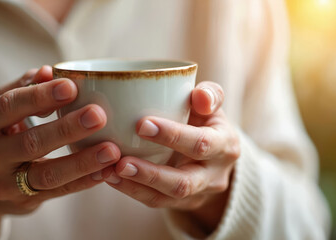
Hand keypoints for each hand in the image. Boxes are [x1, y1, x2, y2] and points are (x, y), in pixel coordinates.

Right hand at [0, 66, 119, 238]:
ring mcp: (3, 182)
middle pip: (31, 142)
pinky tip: (106, 171)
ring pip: (46, 173)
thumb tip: (48, 71)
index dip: (40, 96)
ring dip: (82, 162)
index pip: (10, 105)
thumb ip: (25, 87)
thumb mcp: (3, 106)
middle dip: (67, 129)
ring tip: (111, 150)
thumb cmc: (1, 132)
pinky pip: (58, 191)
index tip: (71, 86)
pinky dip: (84, 181)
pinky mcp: (22, 201)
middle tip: (98, 116)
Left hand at [102, 81, 239, 234]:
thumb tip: (199, 96)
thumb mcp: (212, 104)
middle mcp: (214, 175)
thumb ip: (209, 94)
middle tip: (120, 161)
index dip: (173, 136)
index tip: (141, 124)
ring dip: (136, 185)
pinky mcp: (180, 204)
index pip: (201, 143)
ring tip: (110, 172)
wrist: (214, 155)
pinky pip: (155, 201)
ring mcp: (198, 194)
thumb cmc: (205, 120)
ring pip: (166, 197)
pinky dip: (131, 189)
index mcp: (225, 145)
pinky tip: (110, 176)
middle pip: (184, 182)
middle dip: (151, 174)